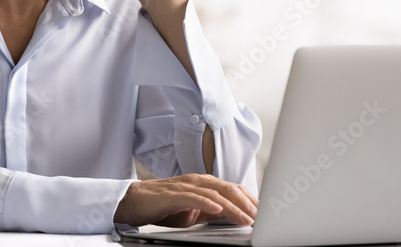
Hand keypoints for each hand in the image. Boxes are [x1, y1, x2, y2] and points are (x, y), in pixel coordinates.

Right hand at [113, 174, 258, 227]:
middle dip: (248, 204)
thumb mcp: (194, 211)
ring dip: (234, 207)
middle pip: (229, 189)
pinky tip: (218, 209)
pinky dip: (207, 203)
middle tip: (263, 219)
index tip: (266, 215)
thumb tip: (235, 218)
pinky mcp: (173, 195)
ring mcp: (185, 186)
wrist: (134, 201)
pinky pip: (193, 197)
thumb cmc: (163, 206)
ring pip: (215, 194)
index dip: (251, 201)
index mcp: (204, 184)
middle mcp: (197, 181)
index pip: (234, 189)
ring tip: (247, 219)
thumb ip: (214, 211)